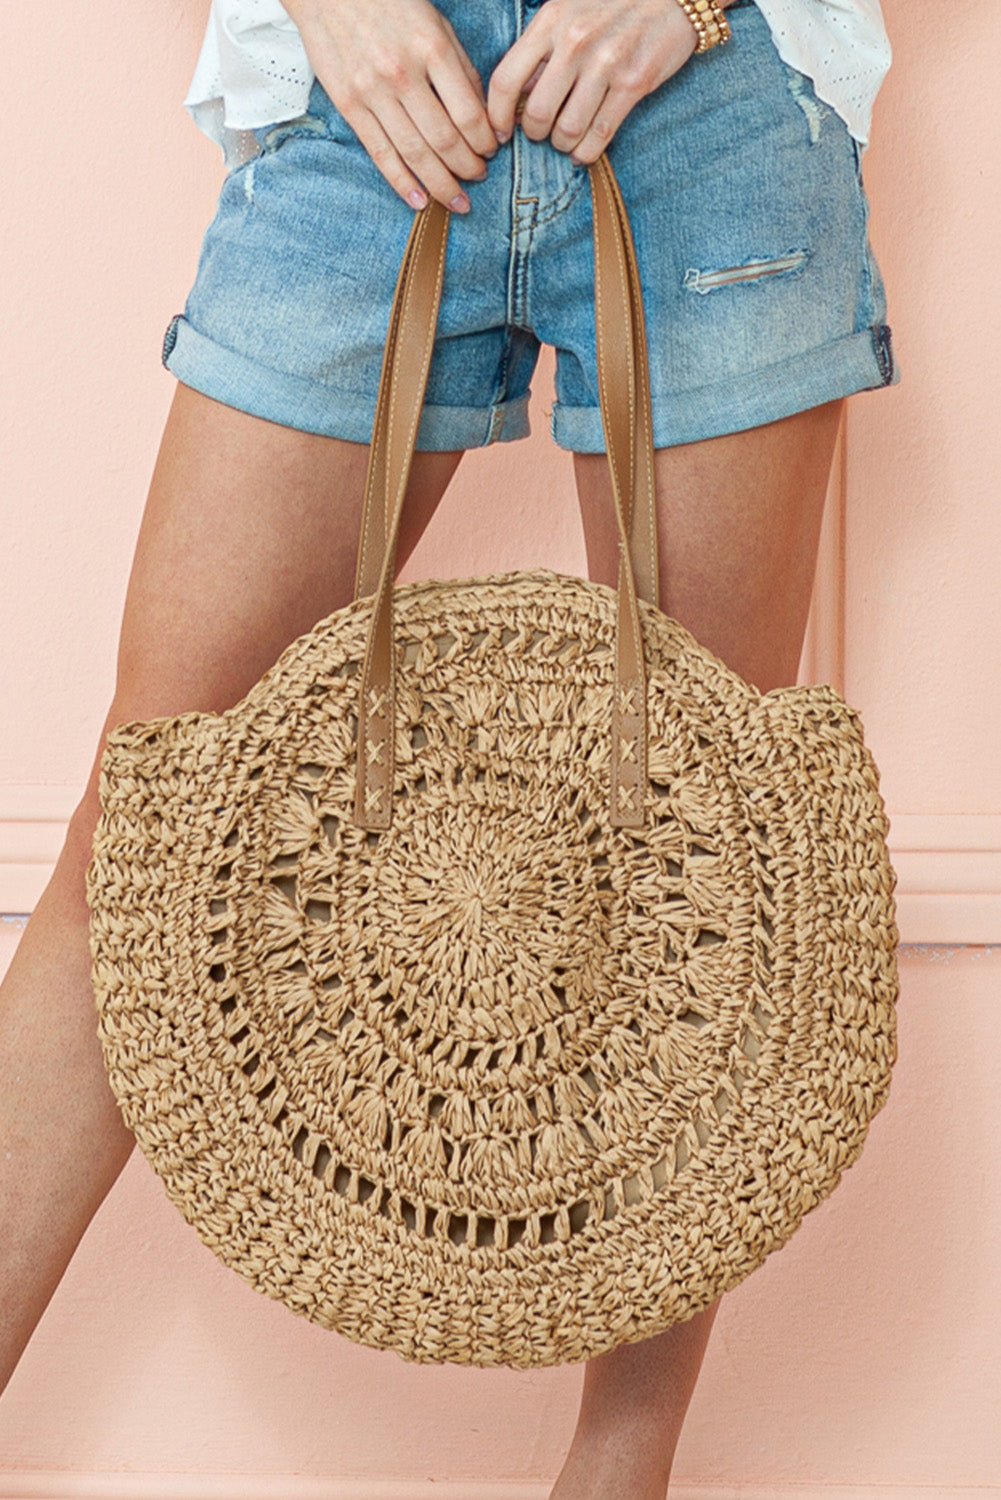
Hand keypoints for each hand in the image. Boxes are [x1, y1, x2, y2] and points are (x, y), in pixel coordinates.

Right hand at [281, 0, 498, 210]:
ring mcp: (373, 92)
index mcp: (431, 49)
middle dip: (467, 168)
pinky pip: (380, 153)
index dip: (485, 141)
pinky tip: (419, 201)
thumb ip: (460, 68)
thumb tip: (481, 117)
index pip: (468, 113)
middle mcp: (403, 73)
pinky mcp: (350, 106)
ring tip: (456, 199)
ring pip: (415, 153)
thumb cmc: (389, 3)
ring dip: (440, 184)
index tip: (492, 150)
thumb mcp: (435, 23)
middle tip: (479, 178)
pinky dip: (402, 182)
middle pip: (444, 140)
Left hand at [487, 0, 731, 162]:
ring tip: (565, 141)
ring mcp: (606, 63)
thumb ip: (540, 48)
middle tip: (542, 133)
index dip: (496, 116)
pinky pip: (600, 135)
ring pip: (567, 130)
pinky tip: (582, 152)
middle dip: (535, 134)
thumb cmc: (612, 4)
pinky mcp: (634, 83)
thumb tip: (517, 94)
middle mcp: (575, 42)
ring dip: (562, 144)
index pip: (505, 79)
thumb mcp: (567, 10)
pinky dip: (586, 153)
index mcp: (551, 21)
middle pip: (536, 114)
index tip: (500, 132)